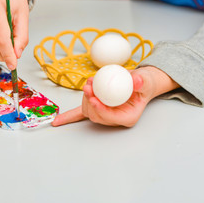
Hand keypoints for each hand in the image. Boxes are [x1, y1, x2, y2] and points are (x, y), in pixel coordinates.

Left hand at [52, 66, 179, 126]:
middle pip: (96, 115)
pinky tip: (58, 121)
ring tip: (88, 84)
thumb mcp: (145, 81)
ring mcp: (105, 114)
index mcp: (127, 117)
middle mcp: (114, 118)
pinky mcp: (98, 108)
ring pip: (89, 112)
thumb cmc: (143, 84)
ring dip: (84, 99)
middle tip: (88, 87)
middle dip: (89, 103)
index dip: (100, 109)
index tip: (94, 98)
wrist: (140, 83)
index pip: (110, 117)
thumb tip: (136, 80)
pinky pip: (82, 114)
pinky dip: (69, 117)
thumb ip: (141, 81)